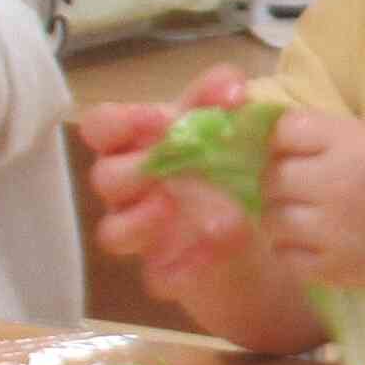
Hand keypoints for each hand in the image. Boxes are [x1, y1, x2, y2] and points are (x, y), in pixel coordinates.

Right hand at [79, 66, 257, 291]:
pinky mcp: (164, 272)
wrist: (264, 227)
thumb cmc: (229, 163)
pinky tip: (215, 249)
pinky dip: (183, 266)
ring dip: (142, 219)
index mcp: (137, 144)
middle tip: (167, 166)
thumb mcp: (227, 123)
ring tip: (176, 208)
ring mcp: (142, 233)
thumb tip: (232, 87)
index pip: (100, 127)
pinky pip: (156, 277)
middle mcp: (130, 189)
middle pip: (104, 178)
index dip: (115, 123)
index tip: (153, 120)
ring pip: (112, 232)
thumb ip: (222, 98)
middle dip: (133, 171)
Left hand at [259, 111, 364, 291]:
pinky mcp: (336, 270)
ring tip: (303, 211)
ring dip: (282, 212)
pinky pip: (286, 257)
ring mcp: (333, 234)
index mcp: (351, 146)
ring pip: (272, 220)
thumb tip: (290, 137)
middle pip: (272, 176)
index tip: (298, 145)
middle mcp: (335, 188)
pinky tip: (310, 239)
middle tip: (299, 180)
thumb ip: (337, 131)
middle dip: (281, 174)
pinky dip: (291, 247)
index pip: (284, 131)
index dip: (286, 136)